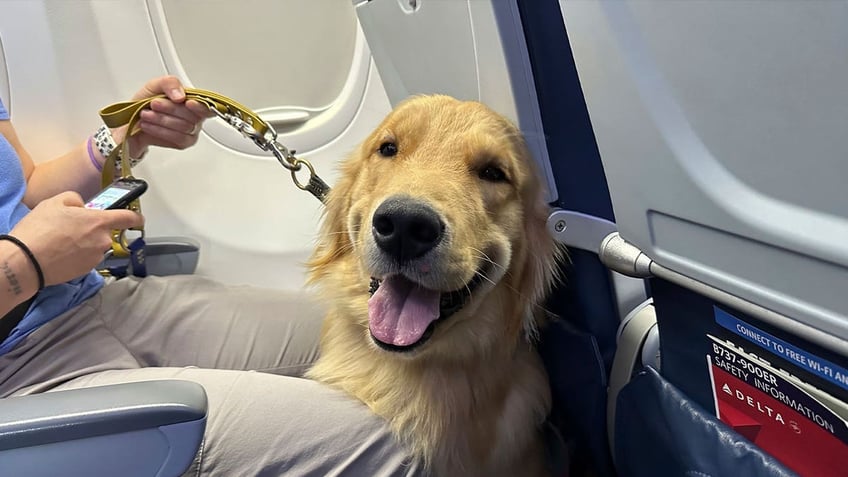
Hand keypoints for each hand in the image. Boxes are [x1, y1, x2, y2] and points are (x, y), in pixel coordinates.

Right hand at [9, 192, 143, 285]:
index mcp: (100, 221)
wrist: (27, 261)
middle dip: (92, 230)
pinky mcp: (86, 271)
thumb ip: (76, 200)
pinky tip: (60, 253)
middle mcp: (103, 240)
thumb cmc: (40, 229)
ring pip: (95, 246)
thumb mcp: (56, 202)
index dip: (135, 217)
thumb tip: (83, 207)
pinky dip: (77, 256)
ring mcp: (96, 257)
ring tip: (60, 242)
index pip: (128, 218)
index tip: (139, 219)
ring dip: (84, 244)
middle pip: (105, 233)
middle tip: (69, 229)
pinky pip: (86, 259)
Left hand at [116, 76, 213, 157]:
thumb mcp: (154, 86)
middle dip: (170, 109)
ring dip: (162, 120)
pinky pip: (178, 138)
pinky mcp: (183, 143)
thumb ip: (169, 83)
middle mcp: (195, 116)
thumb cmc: (144, 104)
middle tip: (154, 104)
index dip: (200, 105)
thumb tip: (181, 95)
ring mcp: (191, 131)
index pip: (207, 105)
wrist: (130, 123)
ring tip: (146, 115)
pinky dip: (161, 131)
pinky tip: (149, 126)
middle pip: (193, 115)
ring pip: (185, 127)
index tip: (187, 102)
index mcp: (192, 101)